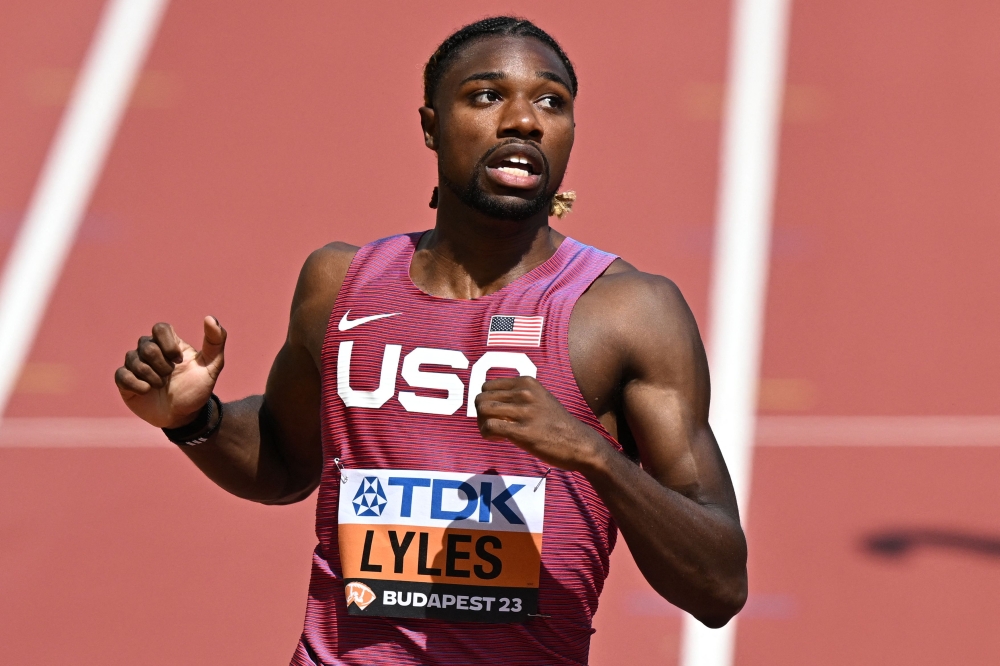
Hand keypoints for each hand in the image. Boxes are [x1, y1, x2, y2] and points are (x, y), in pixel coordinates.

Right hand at [114, 317, 226, 427]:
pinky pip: (122, 375)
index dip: (167, 343)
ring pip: (132, 359)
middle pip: (146, 346)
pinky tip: (147, 391)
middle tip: (170, 376)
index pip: (160, 328)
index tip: (178, 360)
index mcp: (169, 344)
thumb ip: (215, 342)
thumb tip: (210, 318)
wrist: (184, 416)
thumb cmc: (197, 389)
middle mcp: (150, 351)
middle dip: (161, 365)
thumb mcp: (212, 367)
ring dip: (151, 377)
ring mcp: (136, 365)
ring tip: (161, 386)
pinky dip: (136, 384)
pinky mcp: (125, 381)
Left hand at [474, 376, 608, 472]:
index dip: (487, 402)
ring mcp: (524, 412)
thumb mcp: (540, 398)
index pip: (487, 386)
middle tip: (493, 426)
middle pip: (481, 398)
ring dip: (483, 424)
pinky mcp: (523, 432)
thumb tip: (491, 402)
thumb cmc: (557, 424)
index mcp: (527, 382)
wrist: (579, 443)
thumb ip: (518, 396)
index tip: (496, 415)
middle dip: (481, 414)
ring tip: (496, 433)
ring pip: (483, 410)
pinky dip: (487, 434)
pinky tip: (499, 439)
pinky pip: (490, 427)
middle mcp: (524, 393)